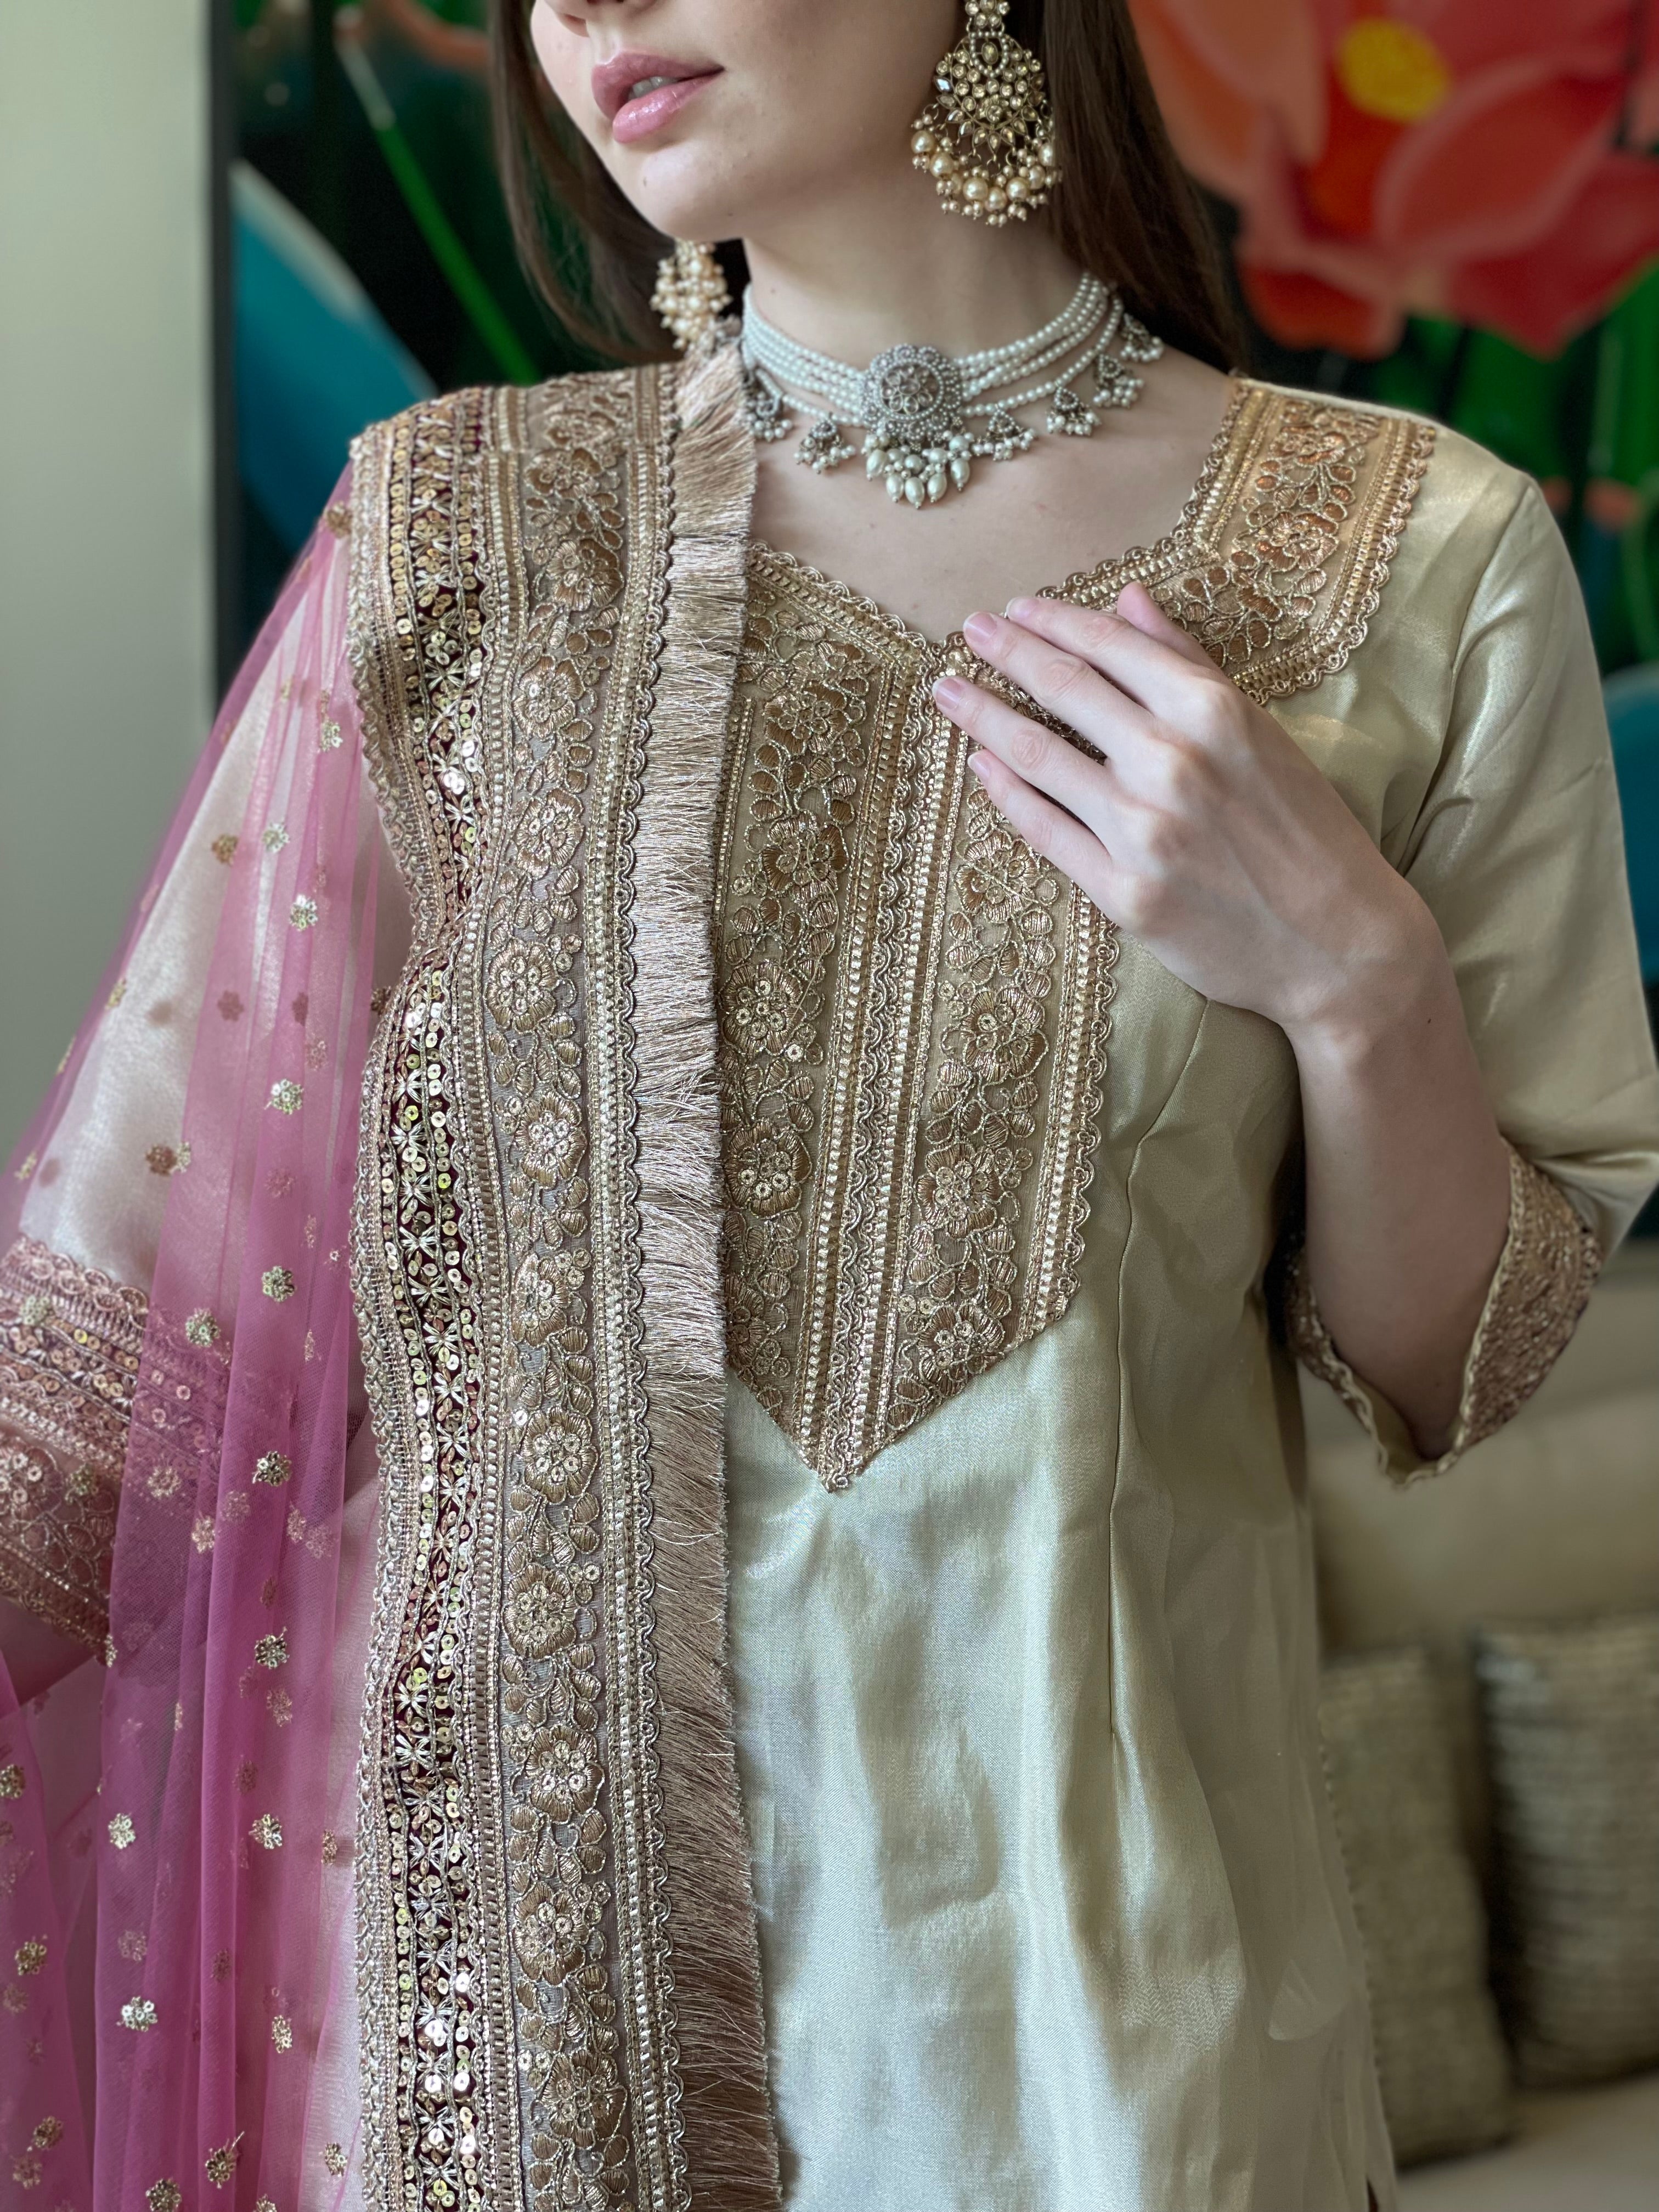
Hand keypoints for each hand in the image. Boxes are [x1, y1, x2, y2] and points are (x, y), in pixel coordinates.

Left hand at [933, 584, 1435, 1050]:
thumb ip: (1189, 666)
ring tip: (947, 692)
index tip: (1012, 610)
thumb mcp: (1261, 733)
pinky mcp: (1125, 893)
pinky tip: (980, 766)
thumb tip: (1130, 601)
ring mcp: (1143, 831)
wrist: (1339, 943)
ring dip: (983, 717)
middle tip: (966, 632)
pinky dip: (1006, 793)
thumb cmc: (1308, 833)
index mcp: (1212, 712)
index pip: (1110, 649)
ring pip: (1038, 757)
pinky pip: (1046, 832)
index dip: (1052, 623)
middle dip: (1005, 655)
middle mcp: (1172, 762)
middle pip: (1063, 691)